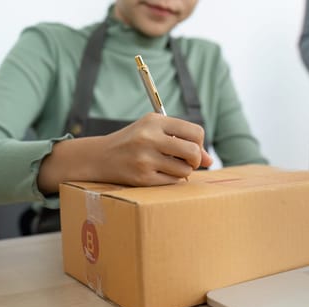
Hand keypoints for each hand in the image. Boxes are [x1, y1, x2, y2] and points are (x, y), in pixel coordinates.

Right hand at [38, 113, 212, 192]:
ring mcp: (145, 159)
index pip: (195, 131)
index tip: (193, 146)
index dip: (200, 142)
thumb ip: (182, 141)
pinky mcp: (142, 178)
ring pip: (185, 170)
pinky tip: (160, 174)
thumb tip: (209, 160)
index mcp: (154, 121)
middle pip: (193, 151)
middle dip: (196, 159)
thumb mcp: (154, 132)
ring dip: (183, 171)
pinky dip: (172, 180)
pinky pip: (173, 182)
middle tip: (188, 161)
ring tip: (170, 166)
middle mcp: (149, 138)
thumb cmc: (134, 142)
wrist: (100, 157)